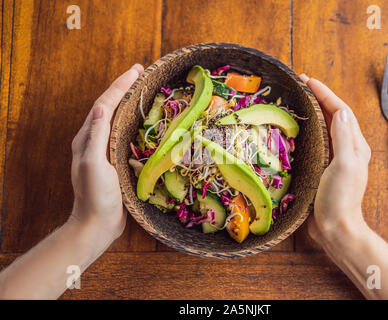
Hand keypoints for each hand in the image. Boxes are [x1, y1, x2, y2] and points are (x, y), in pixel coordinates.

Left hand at [70, 64, 143, 241]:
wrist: (98, 224)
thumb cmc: (96, 196)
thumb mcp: (94, 164)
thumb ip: (96, 136)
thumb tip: (101, 106)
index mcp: (87, 139)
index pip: (104, 104)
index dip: (119, 86)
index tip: (136, 70)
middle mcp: (95, 141)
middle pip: (110, 107)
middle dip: (124, 88)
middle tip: (141, 73)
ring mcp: (105, 150)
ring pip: (118, 119)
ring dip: (130, 101)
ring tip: (144, 89)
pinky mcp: (115, 160)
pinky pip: (125, 133)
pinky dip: (134, 120)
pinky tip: (144, 120)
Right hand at [299, 74, 371, 242]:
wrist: (335, 228)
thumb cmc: (340, 199)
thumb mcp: (344, 165)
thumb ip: (344, 138)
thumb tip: (340, 110)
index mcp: (354, 145)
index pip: (340, 110)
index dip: (324, 93)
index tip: (307, 80)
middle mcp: (346, 149)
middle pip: (332, 115)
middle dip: (317, 98)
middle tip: (298, 86)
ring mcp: (334, 159)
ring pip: (323, 127)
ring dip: (311, 112)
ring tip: (295, 102)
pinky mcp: (322, 168)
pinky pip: (315, 142)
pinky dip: (306, 130)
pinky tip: (293, 130)